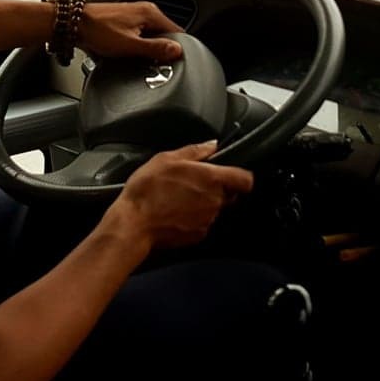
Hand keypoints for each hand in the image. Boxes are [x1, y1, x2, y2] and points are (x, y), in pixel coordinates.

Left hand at [79, 0, 182, 61]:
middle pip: (164, 35)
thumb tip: (177, 51)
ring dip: (146, 48)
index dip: (176, 49)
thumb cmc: (97, 30)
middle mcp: (144, 11)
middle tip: (151, 63)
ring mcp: (133, 15)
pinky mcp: (124, 21)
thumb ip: (155, 48)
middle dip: (160, 50)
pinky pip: (139, 35)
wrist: (73, 24)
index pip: (177, 32)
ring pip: (150, 36)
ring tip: (135, 57)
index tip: (172, 62)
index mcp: (150, 13)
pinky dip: (136, 45)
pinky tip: (127, 53)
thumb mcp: (130, 45)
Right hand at [104, 142, 254, 251]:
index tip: (230, 174)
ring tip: (179, 199)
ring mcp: (208, 220)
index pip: (246, 179)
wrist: (133, 224)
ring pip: (215, 209)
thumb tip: (212, 145)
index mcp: (212, 179)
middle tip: (194, 184)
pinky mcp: (198, 235)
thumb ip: (195, 150)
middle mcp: (215, 201)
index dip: (241, 176)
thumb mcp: (166, 159)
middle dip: (218, 189)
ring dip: (203, 203)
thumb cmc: (148, 189)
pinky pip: (203, 223)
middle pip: (230, 194)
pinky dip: (194, 219)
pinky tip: (175, 213)